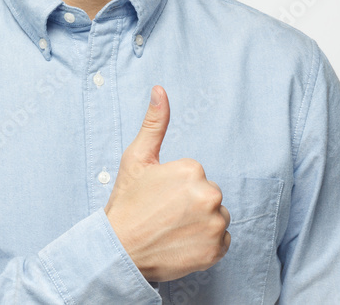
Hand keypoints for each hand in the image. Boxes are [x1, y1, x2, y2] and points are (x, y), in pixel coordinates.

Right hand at [104, 85, 230, 281]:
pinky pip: (221, 242)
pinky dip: (206, 244)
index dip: (176, 187)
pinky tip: (183, 244)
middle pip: (209, 195)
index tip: (158, 197)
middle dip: (191, 204)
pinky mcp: (216, 251)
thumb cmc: (127, 203)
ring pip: (217, 217)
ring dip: (200, 223)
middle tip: (163, 215)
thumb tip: (160, 89)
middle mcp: (209, 195)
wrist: (118, 251)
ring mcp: (214, 225)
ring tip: (173, 230)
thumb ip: (154, 123)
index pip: (196, 176)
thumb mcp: (136, 158)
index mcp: (193, 169)